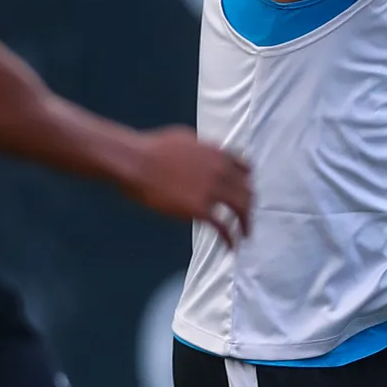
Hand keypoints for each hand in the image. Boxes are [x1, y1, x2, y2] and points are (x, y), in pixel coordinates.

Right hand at [121, 127, 253, 245]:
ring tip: (245, 235)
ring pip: (241, 209)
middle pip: (247, 192)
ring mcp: (213, 190)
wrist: (136, 162)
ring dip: (246, 224)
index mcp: (217, 153)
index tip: (246, 192)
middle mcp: (221, 171)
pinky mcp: (201, 209)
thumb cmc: (151, 149)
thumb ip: (202, 151)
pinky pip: (224, 226)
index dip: (247, 182)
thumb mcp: (186, 140)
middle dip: (249, 207)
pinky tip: (232, 246)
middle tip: (247, 218)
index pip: (246, 168)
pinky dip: (232, 238)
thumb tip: (204, 158)